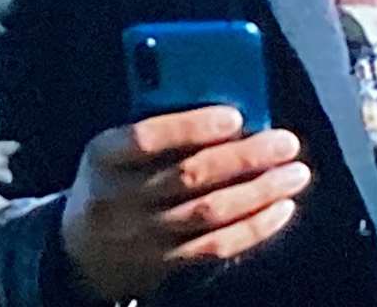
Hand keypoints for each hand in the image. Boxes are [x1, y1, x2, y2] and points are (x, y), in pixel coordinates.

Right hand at [58, 106, 309, 302]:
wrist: (80, 249)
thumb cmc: (115, 176)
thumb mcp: (116, 146)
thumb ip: (160, 124)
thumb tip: (233, 110)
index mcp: (103, 155)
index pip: (145, 138)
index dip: (191, 126)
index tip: (236, 115)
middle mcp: (118, 199)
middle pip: (188, 177)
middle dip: (244, 158)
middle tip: (286, 142)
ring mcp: (141, 237)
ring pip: (208, 214)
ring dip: (259, 192)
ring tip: (295, 173)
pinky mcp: (164, 265)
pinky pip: (215, 248)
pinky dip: (254, 228)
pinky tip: (282, 208)